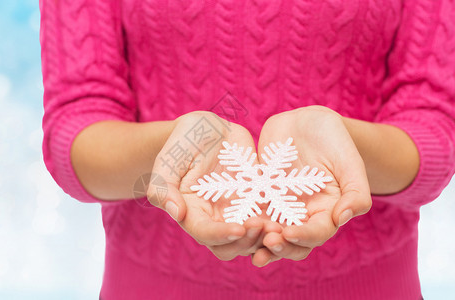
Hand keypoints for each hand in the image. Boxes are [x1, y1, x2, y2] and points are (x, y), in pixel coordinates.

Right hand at [146, 111, 267, 260]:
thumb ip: (163, 188)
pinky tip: (291, 215)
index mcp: (191, 213)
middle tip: (262, 226)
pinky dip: (280, 222)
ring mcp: (237, 213)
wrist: (206, 129)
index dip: (221, 235)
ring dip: (265, 237)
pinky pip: (270, 218)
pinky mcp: (256, 202)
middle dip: (247, 242)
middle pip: (230, 246)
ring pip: (252, 239)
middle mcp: (214, 219)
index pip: (204, 234)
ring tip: (279, 225)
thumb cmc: (181, 144)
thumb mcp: (167, 161)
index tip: (238, 228)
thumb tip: (176, 213)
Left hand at [251, 106, 371, 265]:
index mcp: (328, 212)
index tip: (289, 233)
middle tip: (266, 242)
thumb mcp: (350, 162)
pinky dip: (240, 221)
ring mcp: (279, 208)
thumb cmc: (335, 140)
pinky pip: (249, 212)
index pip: (317, 233)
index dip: (304, 237)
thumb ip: (356, 192)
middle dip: (279, 246)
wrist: (308, 122)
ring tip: (245, 238)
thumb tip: (343, 218)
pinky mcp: (260, 197)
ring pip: (268, 233)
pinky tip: (229, 222)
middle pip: (292, 243)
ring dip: (257, 240)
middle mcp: (303, 216)